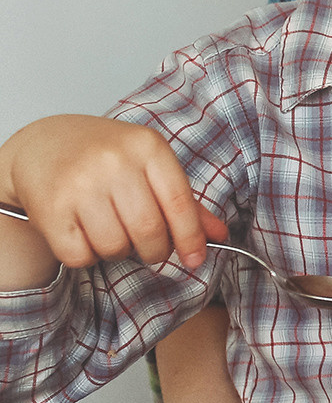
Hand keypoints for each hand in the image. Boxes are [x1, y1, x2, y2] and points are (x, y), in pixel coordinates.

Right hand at [0, 115, 225, 268]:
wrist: (41, 144)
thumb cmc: (104, 156)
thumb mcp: (148, 164)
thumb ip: (184, 199)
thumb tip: (219, 236)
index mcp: (146, 146)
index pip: (179, 202)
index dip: (191, 237)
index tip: (196, 258)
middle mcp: (113, 162)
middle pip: (149, 230)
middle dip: (156, 250)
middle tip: (151, 249)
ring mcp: (79, 184)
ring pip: (115, 246)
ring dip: (119, 251)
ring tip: (112, 232)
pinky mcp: (50, 208)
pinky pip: (80, 254)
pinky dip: (86, 255)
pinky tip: (84, 234)